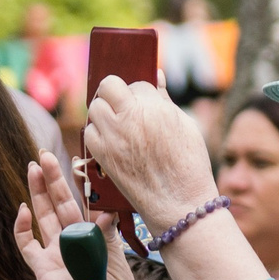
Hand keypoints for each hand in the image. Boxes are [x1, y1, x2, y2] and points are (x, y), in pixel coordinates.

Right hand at [13, 154, 138, 279]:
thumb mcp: (117, 266)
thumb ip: (107, 237)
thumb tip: (108, 211)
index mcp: (93, 238)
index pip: (83, 205)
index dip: (78, 185)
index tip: (76, 162)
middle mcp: (72, 242)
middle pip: (59, 204)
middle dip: (52, 179)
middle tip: (44, 155)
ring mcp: (54, 253)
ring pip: (42, 216)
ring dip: (37, 192)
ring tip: (33, 167)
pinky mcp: (41, 268)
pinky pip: (27, 243)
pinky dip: (22, 227)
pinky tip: (23, 209)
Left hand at [82, 77, 216, 222]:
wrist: (180, 203)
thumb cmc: (189, 165)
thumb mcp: (186, 126)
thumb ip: (165, 99)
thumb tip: (156, 75)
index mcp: (156, 107)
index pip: (138, 84)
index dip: (141, 94)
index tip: (144, 105)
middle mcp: (131, 118)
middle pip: (108, 86)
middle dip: (115, 93)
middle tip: (122, 106)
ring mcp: (114, 136)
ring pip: (95, 108)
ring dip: (104, 112)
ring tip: (118, 125)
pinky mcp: (103, 155)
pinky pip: (89, 133)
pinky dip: (98, 133)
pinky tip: (112, 141)